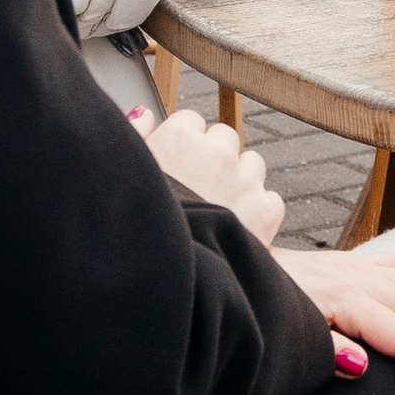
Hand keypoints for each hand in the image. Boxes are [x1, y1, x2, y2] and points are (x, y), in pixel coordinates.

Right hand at [128, 104, 286, 243]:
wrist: (160, 281)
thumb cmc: (135, 229)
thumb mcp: (124, 177)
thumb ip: (135, 136)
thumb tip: (144, 114)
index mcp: (179, 139)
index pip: (191, 122)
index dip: (182, 146)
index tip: (176, 168)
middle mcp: (216, 152)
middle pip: (224, 138)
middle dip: (214, 159)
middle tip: (197, 190)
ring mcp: (245, 181)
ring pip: (252, 164)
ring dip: (240, 181)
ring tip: (218, 210)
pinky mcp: (266, 211)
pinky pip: (270, 199)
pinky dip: (258, 211)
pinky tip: (236, 228)